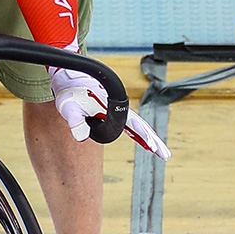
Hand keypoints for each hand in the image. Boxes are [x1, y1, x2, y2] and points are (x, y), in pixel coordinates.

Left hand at [48, 65, 171, 158]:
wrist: (69, 78)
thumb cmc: (70, 91)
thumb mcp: (69, 107)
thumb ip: (75, 120)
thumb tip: (80, 137)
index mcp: (113, 106)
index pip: (133, 123)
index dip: (143, 135)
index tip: (152, 145)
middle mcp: (118, 108)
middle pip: (142, 126)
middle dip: (154, 140)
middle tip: (165, 155)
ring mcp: (116, 111)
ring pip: (138, 126)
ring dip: (149, 138)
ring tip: (161, 152)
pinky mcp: (111, 114)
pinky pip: (130, 126)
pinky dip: (139, 134)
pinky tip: (145, 143)